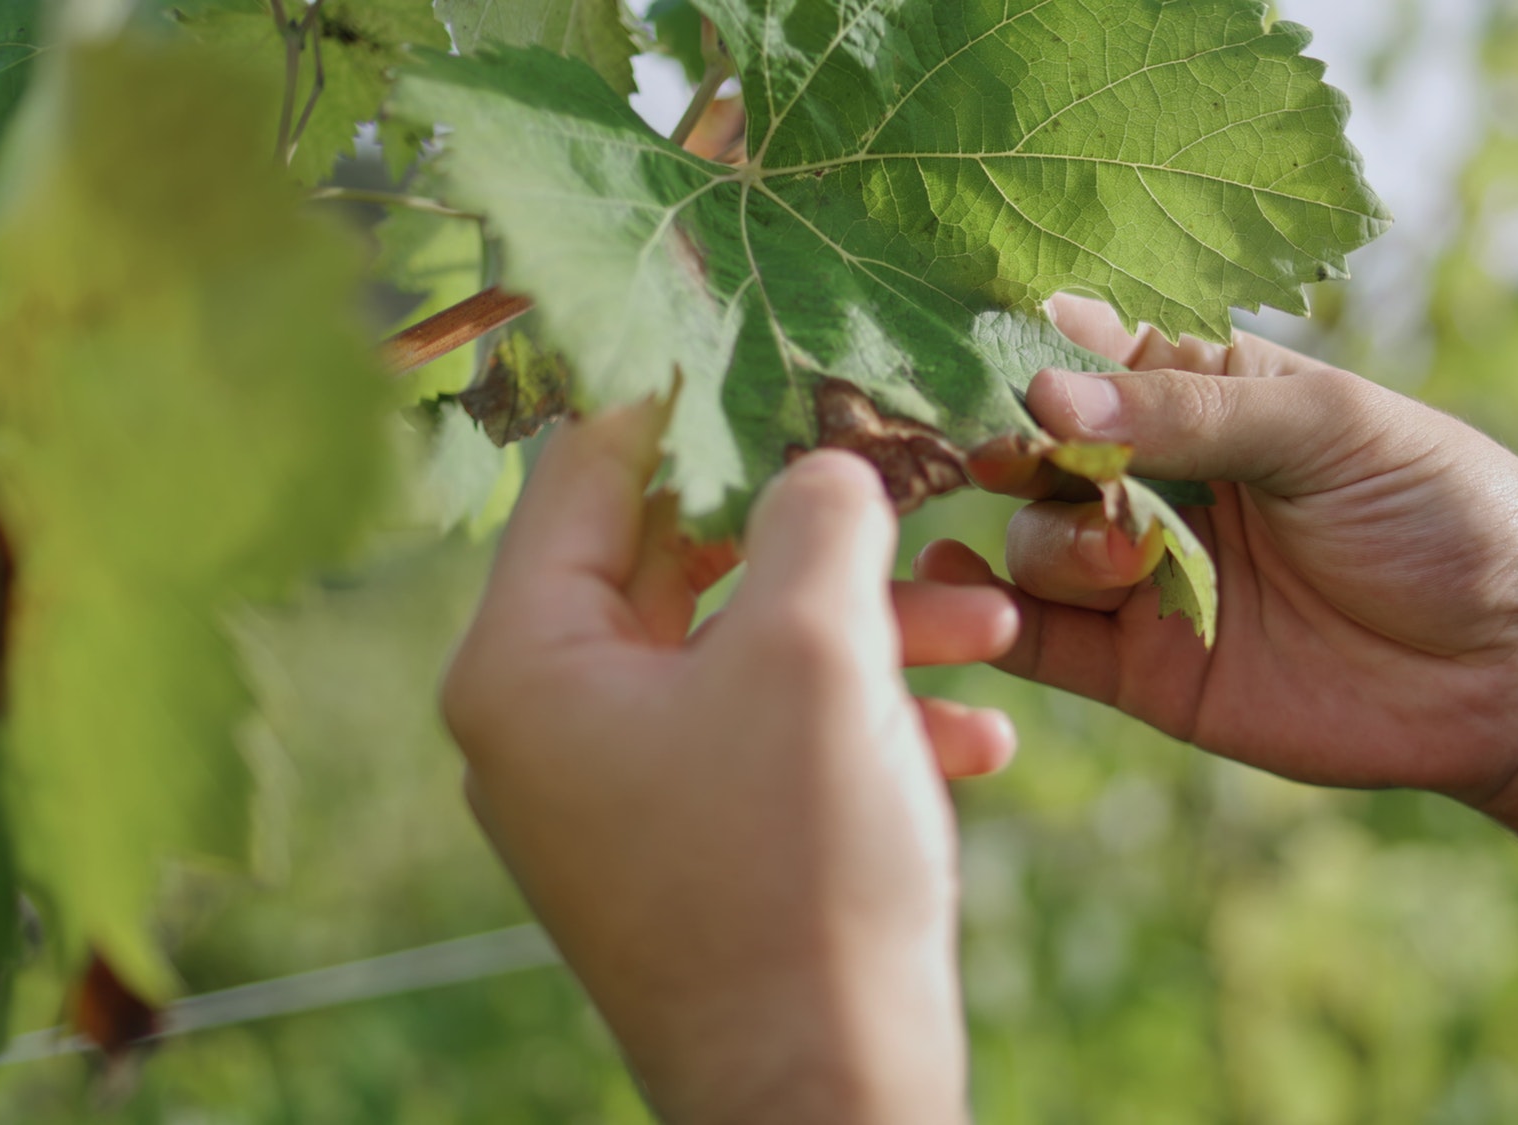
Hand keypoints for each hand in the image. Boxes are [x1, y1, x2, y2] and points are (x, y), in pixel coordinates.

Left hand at [442, 404, 1015, 1124]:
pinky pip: (767, 743)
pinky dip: (862, 722)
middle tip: (920, 497)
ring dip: (870, 632)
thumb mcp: (814, 652)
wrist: (824, 1098)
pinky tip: (976, 739)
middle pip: (681, 563)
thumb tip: (822, 462)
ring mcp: (616, 792)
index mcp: (525, 662)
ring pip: (745, 655)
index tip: (787, 356)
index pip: (586, 470)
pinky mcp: (688, 846)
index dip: (690, 402)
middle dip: (822, 537)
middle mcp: (547, 721)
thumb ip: (814, 516)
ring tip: (992, 633)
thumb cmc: (798, 870)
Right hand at [919, 295, 1517, 806]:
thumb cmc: (1442, 510)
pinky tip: (961, 588)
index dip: (1025, 354)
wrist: (1516, 667)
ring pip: (1034, 543)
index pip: (1087, 358)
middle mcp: (1160, 480)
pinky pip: (1040, 639)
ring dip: (1050, 541)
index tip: (974, 350)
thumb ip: (1185, 416)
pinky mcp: (1143, 669)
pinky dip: (990, 613)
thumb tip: (1045, 399)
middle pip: (1039, 455)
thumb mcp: (1325, 429)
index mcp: (1205, 396)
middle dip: (1016, 452)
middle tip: (1014, 455)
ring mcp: (1145, 576)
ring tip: (1120, 554)